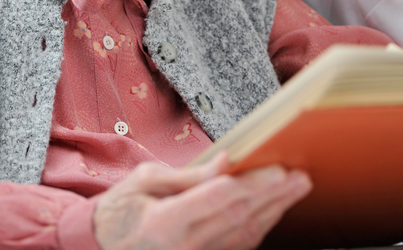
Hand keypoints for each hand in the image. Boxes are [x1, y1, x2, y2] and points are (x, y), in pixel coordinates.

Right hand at [93, 153, 311, 249]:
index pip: (218, 200)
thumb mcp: (146, 181)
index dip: (252, 185)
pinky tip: (275, 209)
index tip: (279, 170)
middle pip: (239, 218)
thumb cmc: (122, 208)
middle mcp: (182, 247)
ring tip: (297, 188)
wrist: (101, 246)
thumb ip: (189, 176)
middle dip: (274, 196)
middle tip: (301, 177)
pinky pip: (238, 248)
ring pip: (244, 235)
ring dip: (274, 211)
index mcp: (164, 222)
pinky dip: (260, 228)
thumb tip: (226, 162)